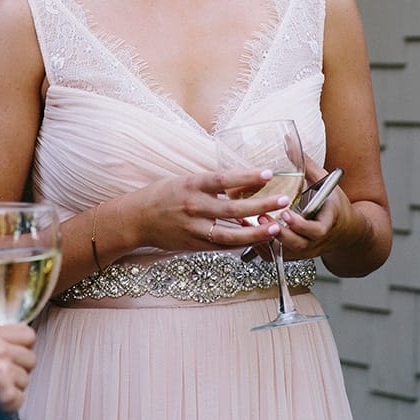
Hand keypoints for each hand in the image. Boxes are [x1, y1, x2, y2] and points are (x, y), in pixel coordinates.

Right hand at [0, 323, 36, 413]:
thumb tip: (19, 344)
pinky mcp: (6, 396)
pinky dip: (8, 403)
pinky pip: (19, 399)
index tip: (10, 352)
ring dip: (12, 386)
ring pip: (25, 380)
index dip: (20, 345)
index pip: (28, 335)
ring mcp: (3, 374)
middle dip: (17, 367)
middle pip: (31, 359)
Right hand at [117, 168, 290, 252]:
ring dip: (256, 231)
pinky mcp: (193, 244)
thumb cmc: (162, 195)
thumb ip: (210, 184)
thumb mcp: (184, 180)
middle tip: (283, 200)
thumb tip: (240, 183)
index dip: (247, 176)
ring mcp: (194, 228)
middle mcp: (193, 206)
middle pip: (233, 208)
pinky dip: (241, 243)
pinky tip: (257, 239)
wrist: (136, 219)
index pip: (223, 179)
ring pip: (230, 234)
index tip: (269, 173)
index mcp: (191, 185)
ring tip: (275, 226)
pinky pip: (222, 246)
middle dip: (261, 205)